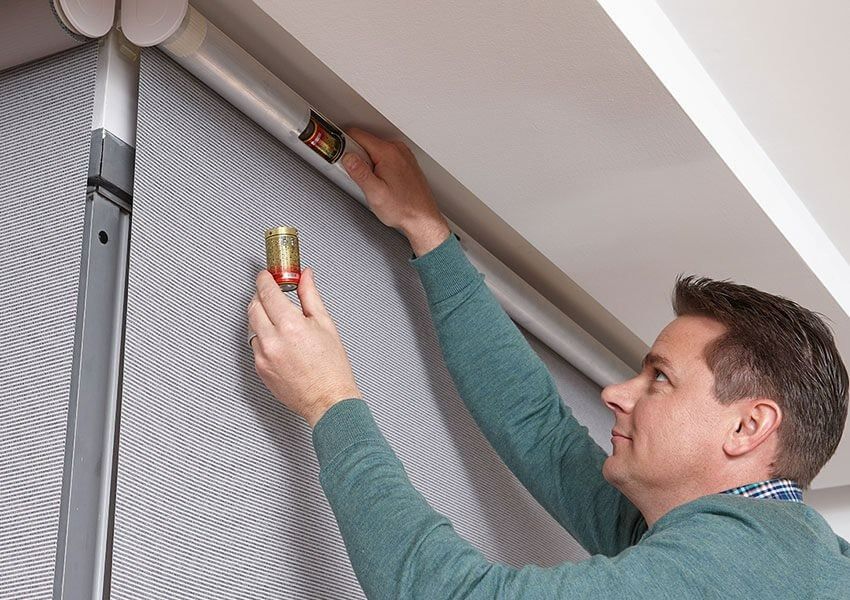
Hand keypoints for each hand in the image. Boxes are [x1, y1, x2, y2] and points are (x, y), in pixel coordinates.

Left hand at [247, 268, 360, 427]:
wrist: (328, 401)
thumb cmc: (332, 368)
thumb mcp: (325, 325)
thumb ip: (310, 296)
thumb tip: (305, 276)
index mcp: (290, 326)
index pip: (267, 292)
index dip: (265, 279)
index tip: (267, 275)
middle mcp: (272, 340)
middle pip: (253, 305)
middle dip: (261, 295)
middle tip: (272, 293)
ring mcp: (262, 355)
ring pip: (251, 324)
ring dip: (260, 315)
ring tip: (278, 317)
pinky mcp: (259, 368)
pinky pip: (254, 343)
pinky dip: (262, 335)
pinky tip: (279, 339)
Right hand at [342, 128, 450, 255]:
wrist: (422, 219)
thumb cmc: (404, 209)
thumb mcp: (375, 193)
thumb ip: (359, 172)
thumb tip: (347, 157)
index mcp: (388, 153)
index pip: (357, 134)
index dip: (343, 145)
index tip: (339, 156)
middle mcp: (397, 150)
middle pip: (365, 142)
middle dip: (356, 157)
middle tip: (360, 179)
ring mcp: (403, 155)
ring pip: (374, 151)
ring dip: (367, 164)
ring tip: (373, 184)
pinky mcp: (405, 163)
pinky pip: (384, 157)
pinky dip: (378, 167)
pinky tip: (382, 184)